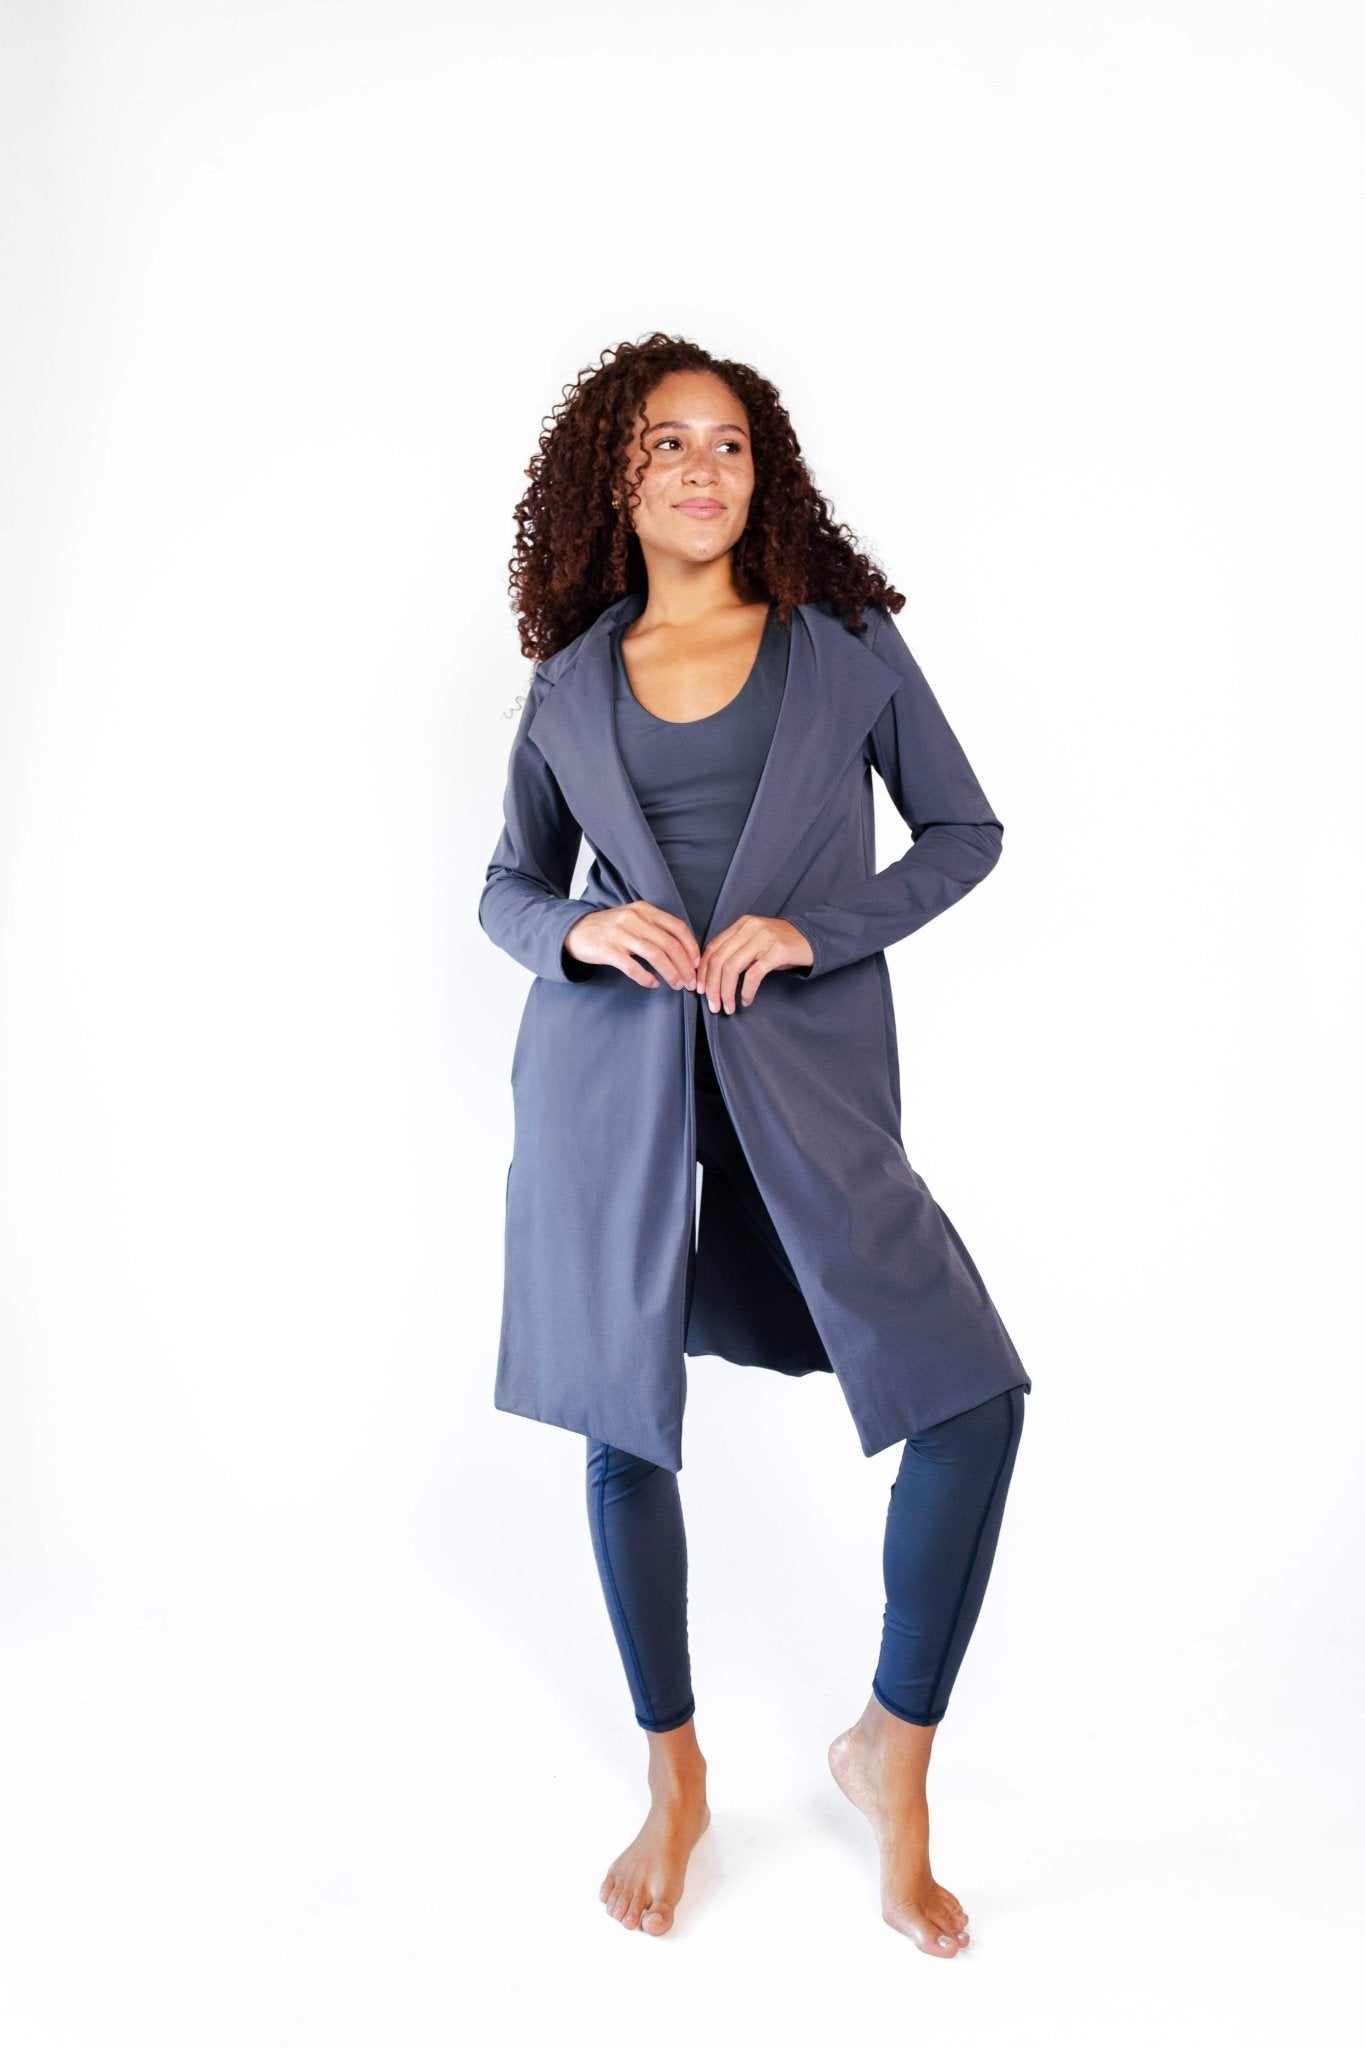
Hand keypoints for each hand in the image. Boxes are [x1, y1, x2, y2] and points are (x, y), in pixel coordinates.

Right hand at [563, 902, 700, 990]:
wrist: (576, 930)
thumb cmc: (611, 928)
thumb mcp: (634, 919)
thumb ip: (656, 929)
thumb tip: (685, 952)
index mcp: (644, 909)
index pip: (676, 927)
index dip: (691, 947)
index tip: (697, 964)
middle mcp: (634, 918)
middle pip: (668, 944)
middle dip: (684, 965)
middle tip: (690, 982)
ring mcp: (619, 933)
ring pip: (654, 955)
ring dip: (670, 972)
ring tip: (676, 985)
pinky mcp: (606, 949)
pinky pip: (632, 966)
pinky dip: (646, 977)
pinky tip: (653, 983)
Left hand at [696, 916, 813, 1012]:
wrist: (814, 938)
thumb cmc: (782, 944)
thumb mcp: (756, 941)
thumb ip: (737, 951)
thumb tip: (712, 977)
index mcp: (742, 925)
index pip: (713, 947)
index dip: (703, 971)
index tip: (700, 990)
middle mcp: (750, 928)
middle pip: (719, 960)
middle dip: (711, 986)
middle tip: (712, 1005)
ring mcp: (764, 938)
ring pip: (732, 968)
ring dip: (725, 992)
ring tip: (726, 1007)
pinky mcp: (777, 951)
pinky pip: (754, 975)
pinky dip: (746, 991)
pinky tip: (746, 1000)